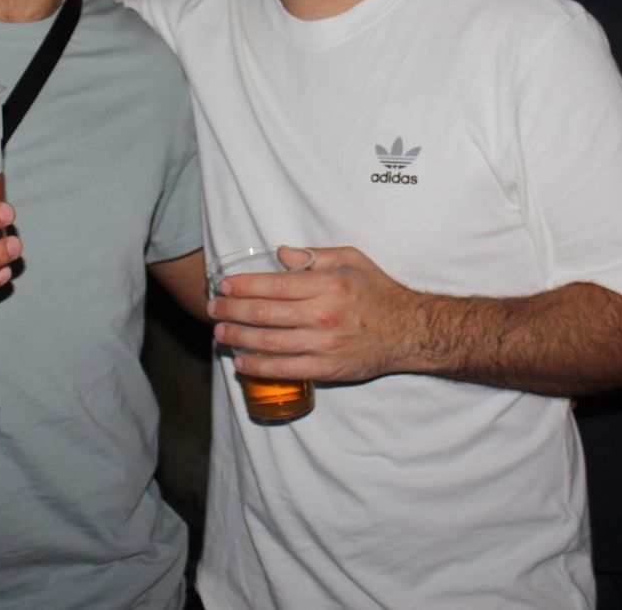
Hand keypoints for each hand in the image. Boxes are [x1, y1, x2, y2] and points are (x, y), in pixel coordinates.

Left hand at [208, 245, 422, 382]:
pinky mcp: (326, 368)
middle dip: (231, 311)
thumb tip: (280, 252)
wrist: (409, 330)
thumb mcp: (351, 260)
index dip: (243, 286)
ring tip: (219, 333)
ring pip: (269, 342)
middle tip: (213, 309)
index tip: (224, 286)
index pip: (273, 284)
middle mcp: (322, 315)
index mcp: (327, 285)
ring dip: (238, 337)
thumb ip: (314, 255)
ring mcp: (323, 344)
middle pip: (264, 314)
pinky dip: (258, 367)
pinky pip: (284, 369)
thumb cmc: (378, 292)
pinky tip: (240, 361)